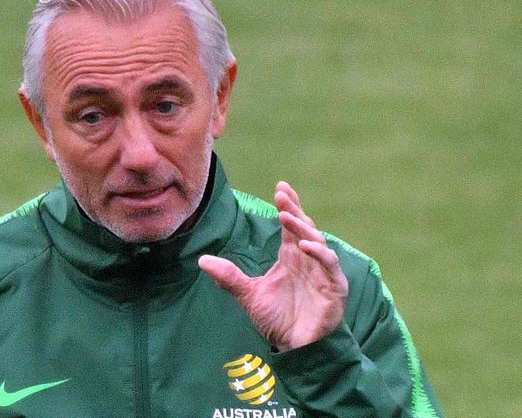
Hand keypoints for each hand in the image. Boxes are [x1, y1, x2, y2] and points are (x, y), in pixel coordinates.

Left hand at [199, 181, 348, 350]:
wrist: (296, 349)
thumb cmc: (277, 320)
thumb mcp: (248, 295)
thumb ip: (229, 277)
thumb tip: (202, 260)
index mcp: (290, 257)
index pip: (290, 225)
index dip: (288, 206)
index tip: (280, 188)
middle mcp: (307, 260)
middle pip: (304, 227)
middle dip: (294, 209)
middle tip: (282, 194)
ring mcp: (322, 272)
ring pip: (317, 241)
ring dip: (303, 228)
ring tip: (287, 216)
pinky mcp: (334, 287)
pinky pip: (330, 265)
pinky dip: (320, 254)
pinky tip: (304, 245)